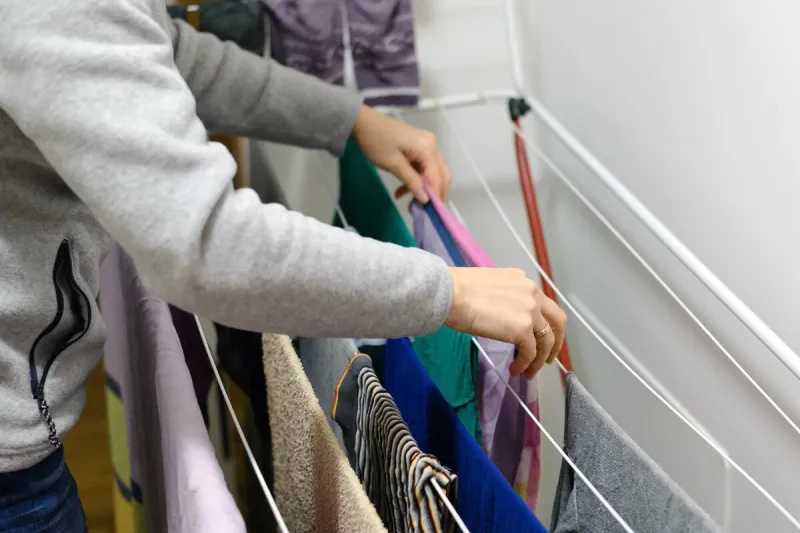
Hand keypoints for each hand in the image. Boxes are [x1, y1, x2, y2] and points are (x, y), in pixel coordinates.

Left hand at [351, 105, 450, 202]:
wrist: (363, 123)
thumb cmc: (376, 142)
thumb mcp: (393, 164)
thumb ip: (411, 182)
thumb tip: (426, 199)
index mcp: (428, 148)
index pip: (438, 177)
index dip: (435, 196)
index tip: (430, 213)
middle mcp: (432, 146)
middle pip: (441, 175)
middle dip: (434, 194)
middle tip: (424, 211)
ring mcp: (427, 146)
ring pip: (433, 173)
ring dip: (423, 189)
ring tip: (409, 204)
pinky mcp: (419, 148)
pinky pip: (423, 168)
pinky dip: (416, 180)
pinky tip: (401, 191)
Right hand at [445, 267, 566, 378]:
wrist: (449, 293)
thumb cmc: (457, 289)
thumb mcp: (488, 286)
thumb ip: (503, 297)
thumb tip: (500, 313)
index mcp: (523, 281)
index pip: (543, 304)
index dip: (544, 323)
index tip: (538, 336)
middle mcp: (532, 293)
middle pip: (557, 321)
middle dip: (555, 342)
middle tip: (547, 358)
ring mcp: (530, 311)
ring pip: (546, 341)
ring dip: (539, 360)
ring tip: (528, 372)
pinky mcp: (522, 329)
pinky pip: (530, 352)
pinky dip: (525, 364)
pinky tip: (514, 370)